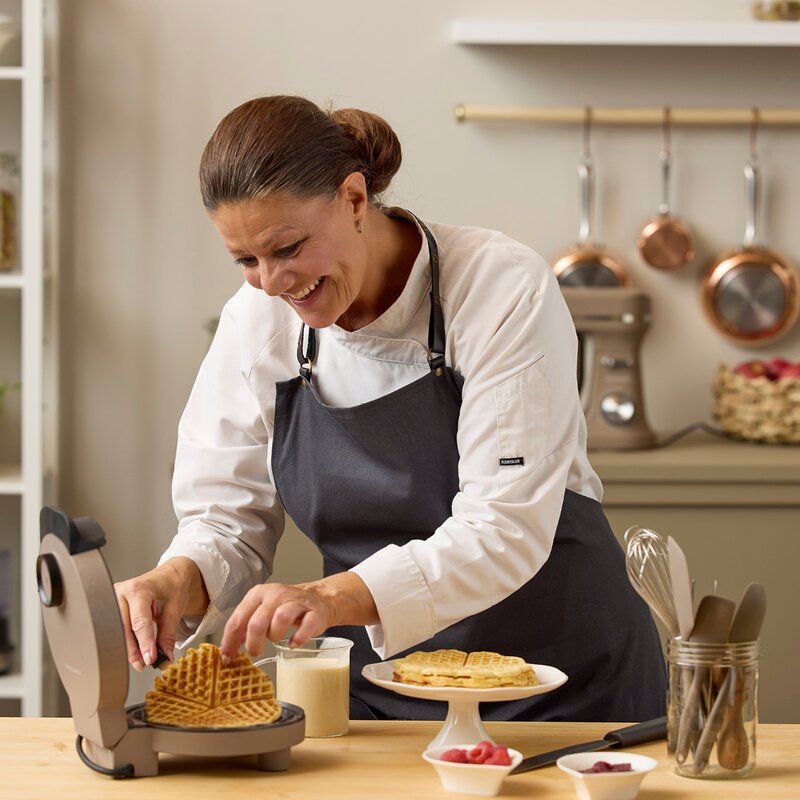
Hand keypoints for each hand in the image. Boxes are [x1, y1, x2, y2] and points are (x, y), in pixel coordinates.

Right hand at [114, 557, 208, 671]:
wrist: (170, 575)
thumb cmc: (172, 586)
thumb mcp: (174, 610)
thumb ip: (168, 635)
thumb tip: (164, 658)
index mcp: (138, 589)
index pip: (139, 622)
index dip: (144, 643)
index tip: (149, 659)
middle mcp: (121, 593)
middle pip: (124, 628)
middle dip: (133, 650)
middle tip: (143, 664)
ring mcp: (114, 599)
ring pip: (117, 630)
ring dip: (128, 648)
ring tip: (140, 661)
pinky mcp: (112, 606)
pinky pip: (117, 628)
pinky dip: (127, 641)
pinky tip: (135, 651)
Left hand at [219, 572, 378, 663]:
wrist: (318, 599)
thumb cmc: (285, 608)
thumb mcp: (261, 611)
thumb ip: (244, 627)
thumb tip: (227, 650)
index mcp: (258, 594)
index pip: (237, 619)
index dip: (229, 641)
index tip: (228, 657)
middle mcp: (276, 594)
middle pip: (257, 621)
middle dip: (252, 643)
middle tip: (254, 652)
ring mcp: (296, 602)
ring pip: (280, 619)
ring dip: (275, 635)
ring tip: (276, 640)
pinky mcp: (315, 612)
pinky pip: (306, 626)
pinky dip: (298, 638)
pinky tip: (293, 643)